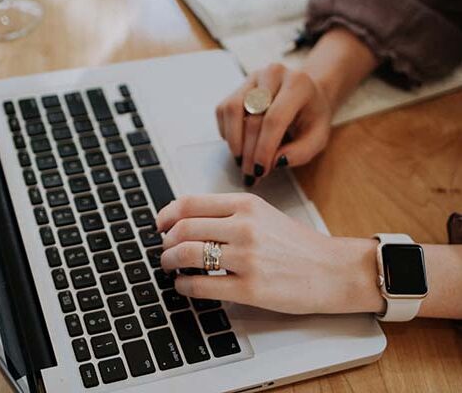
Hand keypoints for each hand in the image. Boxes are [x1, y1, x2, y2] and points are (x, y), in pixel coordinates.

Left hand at [156, 193, 382, 314]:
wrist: (333, 270)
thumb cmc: (298, 244)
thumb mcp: (264, 215)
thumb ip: (229, 214)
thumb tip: (188, 221)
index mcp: (246, 205)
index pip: (190, 203)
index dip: (166, 214)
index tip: (160, 224)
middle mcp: (244, 227)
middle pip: (183, 228)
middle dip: (165, 242)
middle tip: (164, 249)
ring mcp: (247, 258)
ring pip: (187, 255)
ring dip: (169, 262)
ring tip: (170, 267)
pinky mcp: (250, 289)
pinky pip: (201, 285)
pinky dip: (183, 286)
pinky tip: (184, 286)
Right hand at [216, 64, 331, 185]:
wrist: (306, 94)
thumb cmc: (311, 117)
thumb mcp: (318, 138)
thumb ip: (301, 152)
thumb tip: (275, 162)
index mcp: (298, 84)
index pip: (275, 118)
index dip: (264, 148)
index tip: (260, 170)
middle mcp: (273, 74)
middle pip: (253, 118)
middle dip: (249, 152)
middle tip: (250, 174)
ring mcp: (253, 78)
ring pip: (232, 110)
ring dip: (234, 141)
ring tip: (241, 161)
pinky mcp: (238, 86)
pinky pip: (223, 110)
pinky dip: (227, 132)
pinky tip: (239, 145)